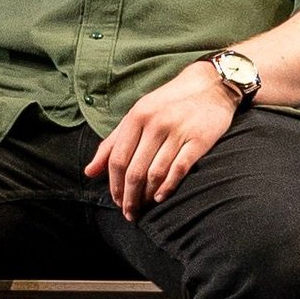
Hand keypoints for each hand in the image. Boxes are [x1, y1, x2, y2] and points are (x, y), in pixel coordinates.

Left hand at [85, 61, 238, 217]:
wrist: (210, 86)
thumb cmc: (168, 103)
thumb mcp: (137, 115)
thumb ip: (113, 143)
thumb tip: (89, 172)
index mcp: (137, 117)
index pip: (118, 159)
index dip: (114, 185)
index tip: (116, 200)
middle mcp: (156, 124)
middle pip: (135, 171)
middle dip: (129, 197)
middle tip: (129, 212)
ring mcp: (178, 132)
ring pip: (155, 173)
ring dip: (146, 196)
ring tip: (143, 207)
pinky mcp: (199, 140)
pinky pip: (179, 170)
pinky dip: (167, 187)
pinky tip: (160, 197)